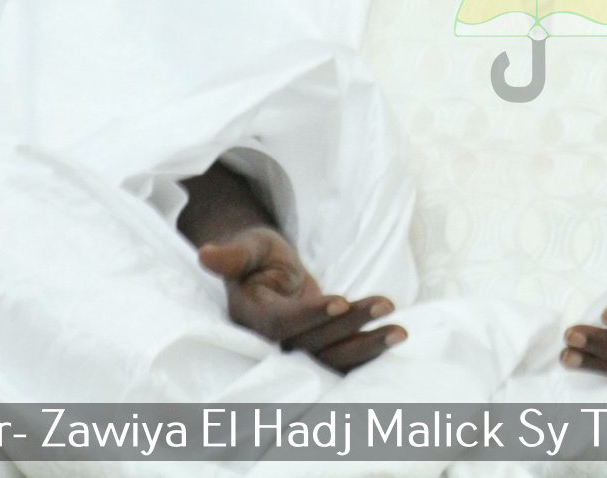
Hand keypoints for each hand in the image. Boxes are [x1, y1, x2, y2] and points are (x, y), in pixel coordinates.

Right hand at [197, 227, 403, 371]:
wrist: (264, 273)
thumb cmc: (255, 256)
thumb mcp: (247, 248)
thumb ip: (233, 255)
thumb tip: (206, 252)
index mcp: (251, 317)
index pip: (281, 324)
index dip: (309, 315)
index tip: (340, 301)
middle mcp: (272, 342)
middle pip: (313, 342)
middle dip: (351, 325)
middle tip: (386, 304)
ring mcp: (296, 350)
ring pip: (331, 357)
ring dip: (367, 345)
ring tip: (400, 330)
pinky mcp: (316, 349)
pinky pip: (342, 359)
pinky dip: (368, 353)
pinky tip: (394, 339)